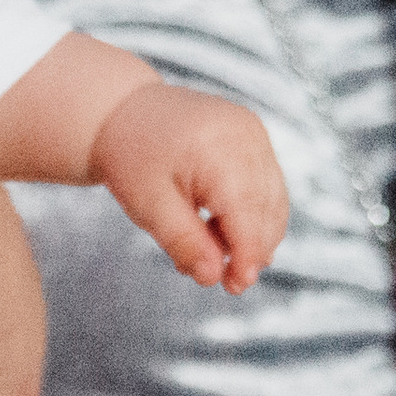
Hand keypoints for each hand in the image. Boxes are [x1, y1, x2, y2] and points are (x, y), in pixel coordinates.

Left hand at [91, 83, 288, 290]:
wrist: (123, 108)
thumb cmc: (131, 155)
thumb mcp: (147, 204)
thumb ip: (183, 241)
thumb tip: (213, 278)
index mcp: (216, 146)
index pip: (247, 212)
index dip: (247, 255)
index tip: (236, 287)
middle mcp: (244, 134)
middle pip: (265, 208)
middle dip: (250, 249)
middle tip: (224, 281)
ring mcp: (252, 131)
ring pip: (272, 199)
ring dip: (253, 234)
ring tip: (215, 253)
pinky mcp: (253, 134)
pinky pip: (266, 183)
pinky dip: (251, 212)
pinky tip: (220, 229)